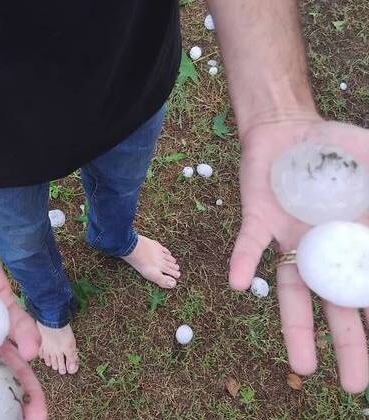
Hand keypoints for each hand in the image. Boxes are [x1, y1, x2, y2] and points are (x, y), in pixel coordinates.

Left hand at [230, 118, 368, 391]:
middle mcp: (322, 251)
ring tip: (302, 368)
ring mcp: (289, 241)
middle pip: (336, 306)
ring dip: (295, 330)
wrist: (288, 128)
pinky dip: (242, 263)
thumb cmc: (335, 147)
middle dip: (347, 346)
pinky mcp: (257, 222)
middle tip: (353, 386)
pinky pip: (248, 247)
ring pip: (292, 294)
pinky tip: (237, 284)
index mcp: (354, 242)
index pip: (366, 288)